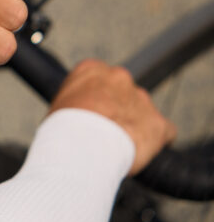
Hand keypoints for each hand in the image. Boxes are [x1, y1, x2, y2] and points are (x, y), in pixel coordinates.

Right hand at [51, 59, 175, 174]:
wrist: (83, 145)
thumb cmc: (64, 127)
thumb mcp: (58, 105)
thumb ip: (74, 101)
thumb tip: (76, 113)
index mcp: (91, 69)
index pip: (98, 78)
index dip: (96, 98)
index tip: (92, 113)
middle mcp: (119, 77)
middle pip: (123, 92)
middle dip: (118, 109)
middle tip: (104, 130)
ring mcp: (141, 99)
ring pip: (142, 111)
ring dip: (135, 125)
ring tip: (118, 146)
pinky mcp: (158, 123)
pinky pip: (164, 132)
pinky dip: (156, 142)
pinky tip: (141, 152)